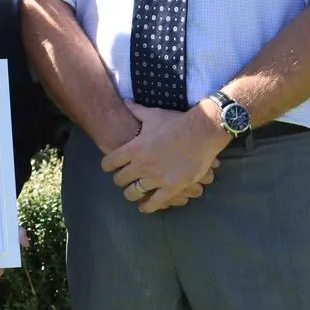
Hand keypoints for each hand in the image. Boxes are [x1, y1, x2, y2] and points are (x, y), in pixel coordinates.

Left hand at [101, 102, 228, 213]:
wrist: (201, 132)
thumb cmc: (176, 123)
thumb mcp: (153, 115)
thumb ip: (136, 111)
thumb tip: (125, 101)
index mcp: (134, 148)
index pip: (110, 162)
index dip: (107, 166)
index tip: (109, 167)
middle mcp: (141, 165)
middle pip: (120, 180)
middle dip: (120, 180)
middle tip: (122, 180)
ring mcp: (156, 178)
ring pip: (134, 193)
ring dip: (131, 194)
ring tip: (132, 194)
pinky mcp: (172, 188)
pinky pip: (155, 203)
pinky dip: (148, 207)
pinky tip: (144, 207)